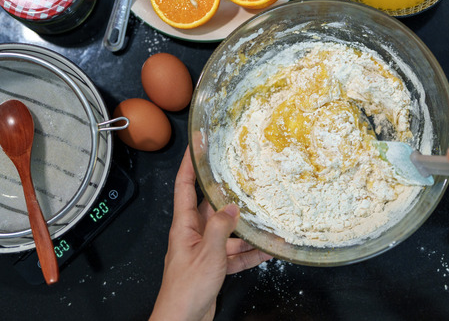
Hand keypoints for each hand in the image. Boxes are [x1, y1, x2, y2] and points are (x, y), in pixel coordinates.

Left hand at [149, 148, 271, 320]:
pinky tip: (266, 250)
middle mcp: (193, 235)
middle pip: (209, 207)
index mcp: (184, 226)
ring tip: (264, 218)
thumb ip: (221, 228)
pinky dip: (249, 253)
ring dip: (244, 228)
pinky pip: (234, 254)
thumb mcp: (208, 254)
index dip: (189, 164)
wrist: (182, 320)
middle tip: (241, 177)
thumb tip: (231, 208)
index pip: (184, 186)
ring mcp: (204, 251)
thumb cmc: (185, 289)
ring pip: (227, 232)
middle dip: (225, 194)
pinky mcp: (214, 267)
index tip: (196, 145)